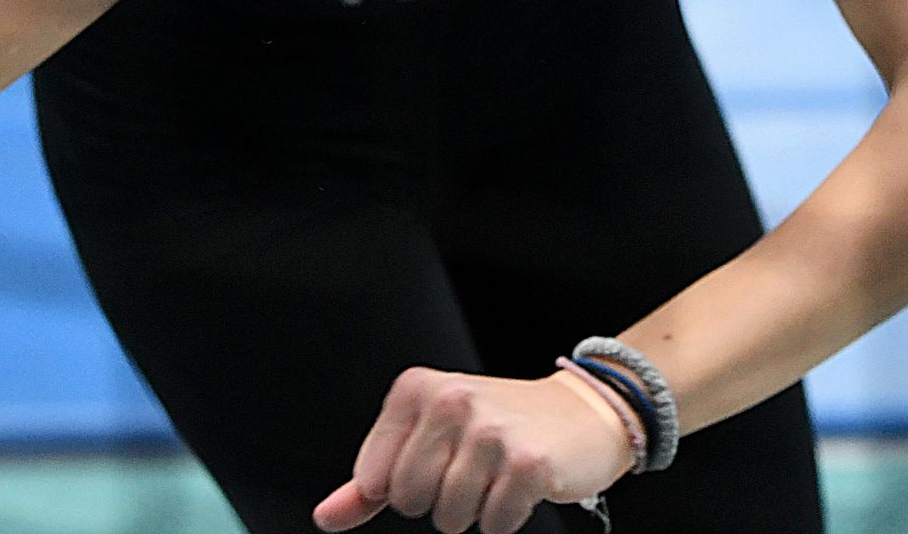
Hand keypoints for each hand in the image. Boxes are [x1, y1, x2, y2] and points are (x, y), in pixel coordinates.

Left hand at [314, 367, 634, 533]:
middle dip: (438, 502)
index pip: (374, 479)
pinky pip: (492, 526)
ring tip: (497, 475)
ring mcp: (490, 431)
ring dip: (474, 511)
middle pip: (409, 501)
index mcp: (417, 388)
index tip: (438, 461)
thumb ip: (371, 482)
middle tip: (472, 470)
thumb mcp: (428, 439)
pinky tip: (522, 485)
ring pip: (449, 518)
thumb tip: (326, 518)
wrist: (582, 416)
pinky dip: (505, 518)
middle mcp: (451, 400)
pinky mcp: (527, 463)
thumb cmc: (498, 427)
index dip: (404, 487)